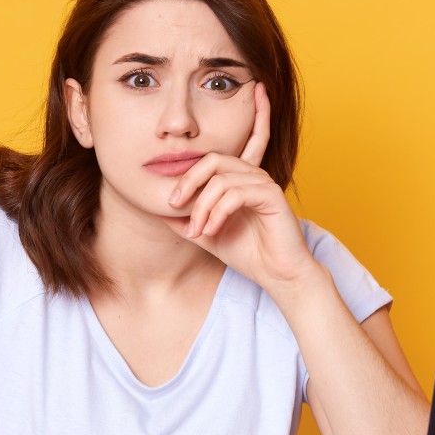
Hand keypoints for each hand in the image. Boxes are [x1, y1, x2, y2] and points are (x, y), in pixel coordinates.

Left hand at [164, 83, 321, 289]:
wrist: (278, 274)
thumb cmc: (248, 254)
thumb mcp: (206, 234)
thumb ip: (185, 220)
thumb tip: (156, 211)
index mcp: (237, 179)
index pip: (205, 162)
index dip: (184, 178)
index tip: (168, 205)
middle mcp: (251, 175)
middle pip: (212, 160)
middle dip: (188, 181)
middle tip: (173, 205)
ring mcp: (263, 183)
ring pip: (221, 179)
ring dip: (202, 206)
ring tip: (197, 231)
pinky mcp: (272, 195)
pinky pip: (236, 194)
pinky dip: (218, 212)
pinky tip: (212, 231)